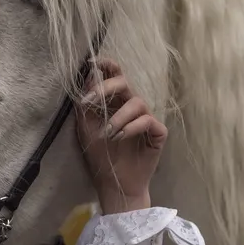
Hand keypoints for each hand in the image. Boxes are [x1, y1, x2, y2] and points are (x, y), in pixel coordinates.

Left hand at [75, 58, 166, 213]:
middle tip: (90, 101)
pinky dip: (132, 127)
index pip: (114, 76)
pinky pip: (148, 121)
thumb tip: (87, 76)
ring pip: (137, 102)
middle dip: (107, 87)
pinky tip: (120, 137)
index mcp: (114, 102)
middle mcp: (131, 106)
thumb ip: (86, 104)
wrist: (113, 182)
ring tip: (107, 133)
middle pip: (125, 83)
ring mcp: (146, 118)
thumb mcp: (85, 128)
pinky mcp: (158, 133)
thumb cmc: (100, 154)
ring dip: (118, 116)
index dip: (107, 65)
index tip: (93, 61)